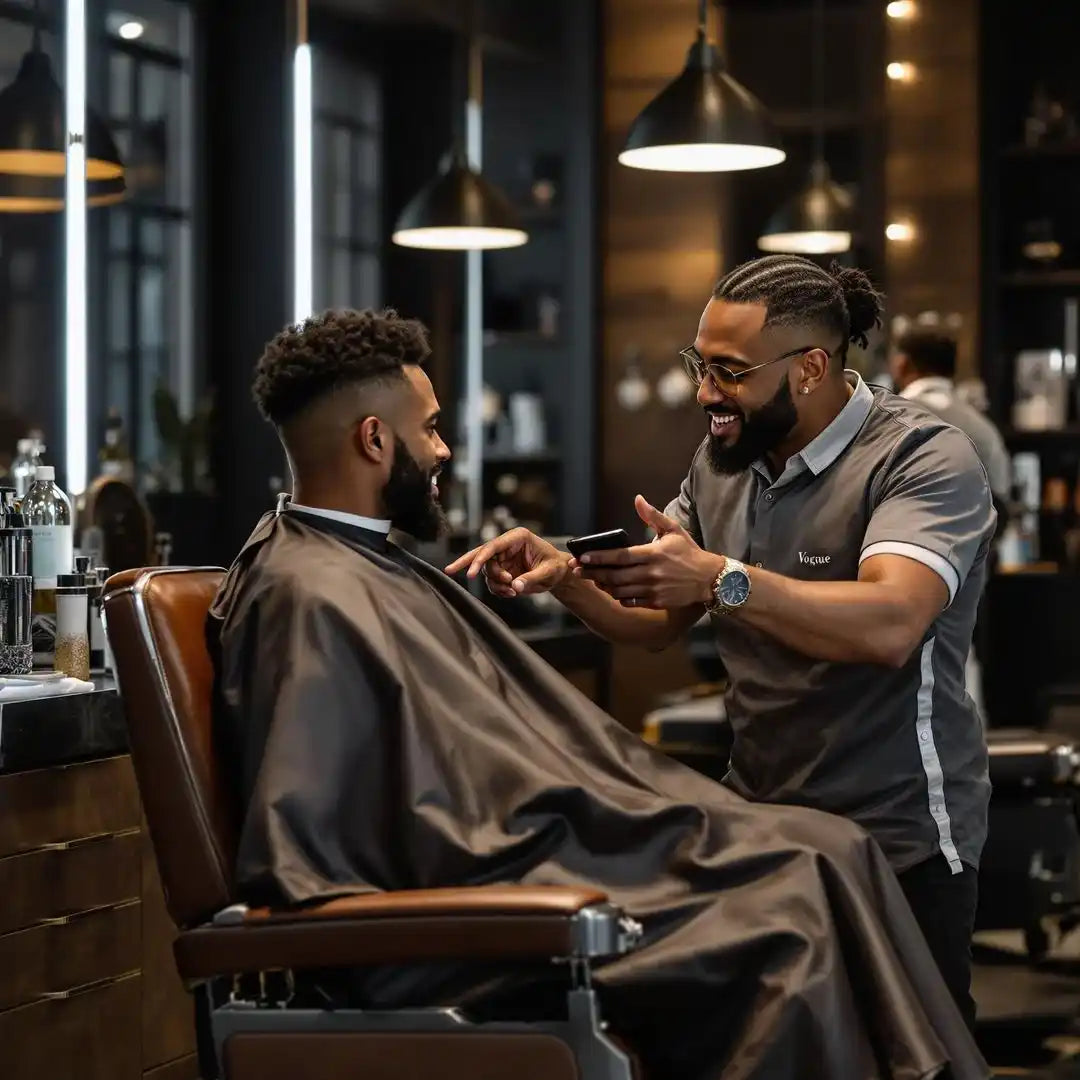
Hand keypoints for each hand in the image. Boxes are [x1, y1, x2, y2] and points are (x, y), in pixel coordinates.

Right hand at [445, 527, 570, 597]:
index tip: (469, 573)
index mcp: (517, 537)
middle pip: (481, 554)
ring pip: (486, 571)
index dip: (479, 559)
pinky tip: (511, 592)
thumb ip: (531, 579)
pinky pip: (492, 582)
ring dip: (495, 584)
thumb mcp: (547, 572)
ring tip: (512, 591)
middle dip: (469, 565)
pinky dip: (498, 590)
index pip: (492, 546)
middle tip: (454, 573)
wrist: (559, 574)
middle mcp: (507, 545)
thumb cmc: (556, 567)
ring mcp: (503, 558)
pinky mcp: (502, 570)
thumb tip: (515, 586)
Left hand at [575, 495, 721, 609]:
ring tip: (592, 579)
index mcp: (653, 554)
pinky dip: (618, 597)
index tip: (582, 556)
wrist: (709, 578)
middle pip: (614, 575)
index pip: (620, 556)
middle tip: (577, 570)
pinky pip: (630, 602)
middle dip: (592, 573)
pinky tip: (611, 591)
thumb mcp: (673, 530)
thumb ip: (653, 516)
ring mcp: (653, 589)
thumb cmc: (689, 552)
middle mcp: (651, 573)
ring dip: (603, 585)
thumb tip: (637, 499)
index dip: (599, 557)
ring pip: (619, 590)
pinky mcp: (656, 602)